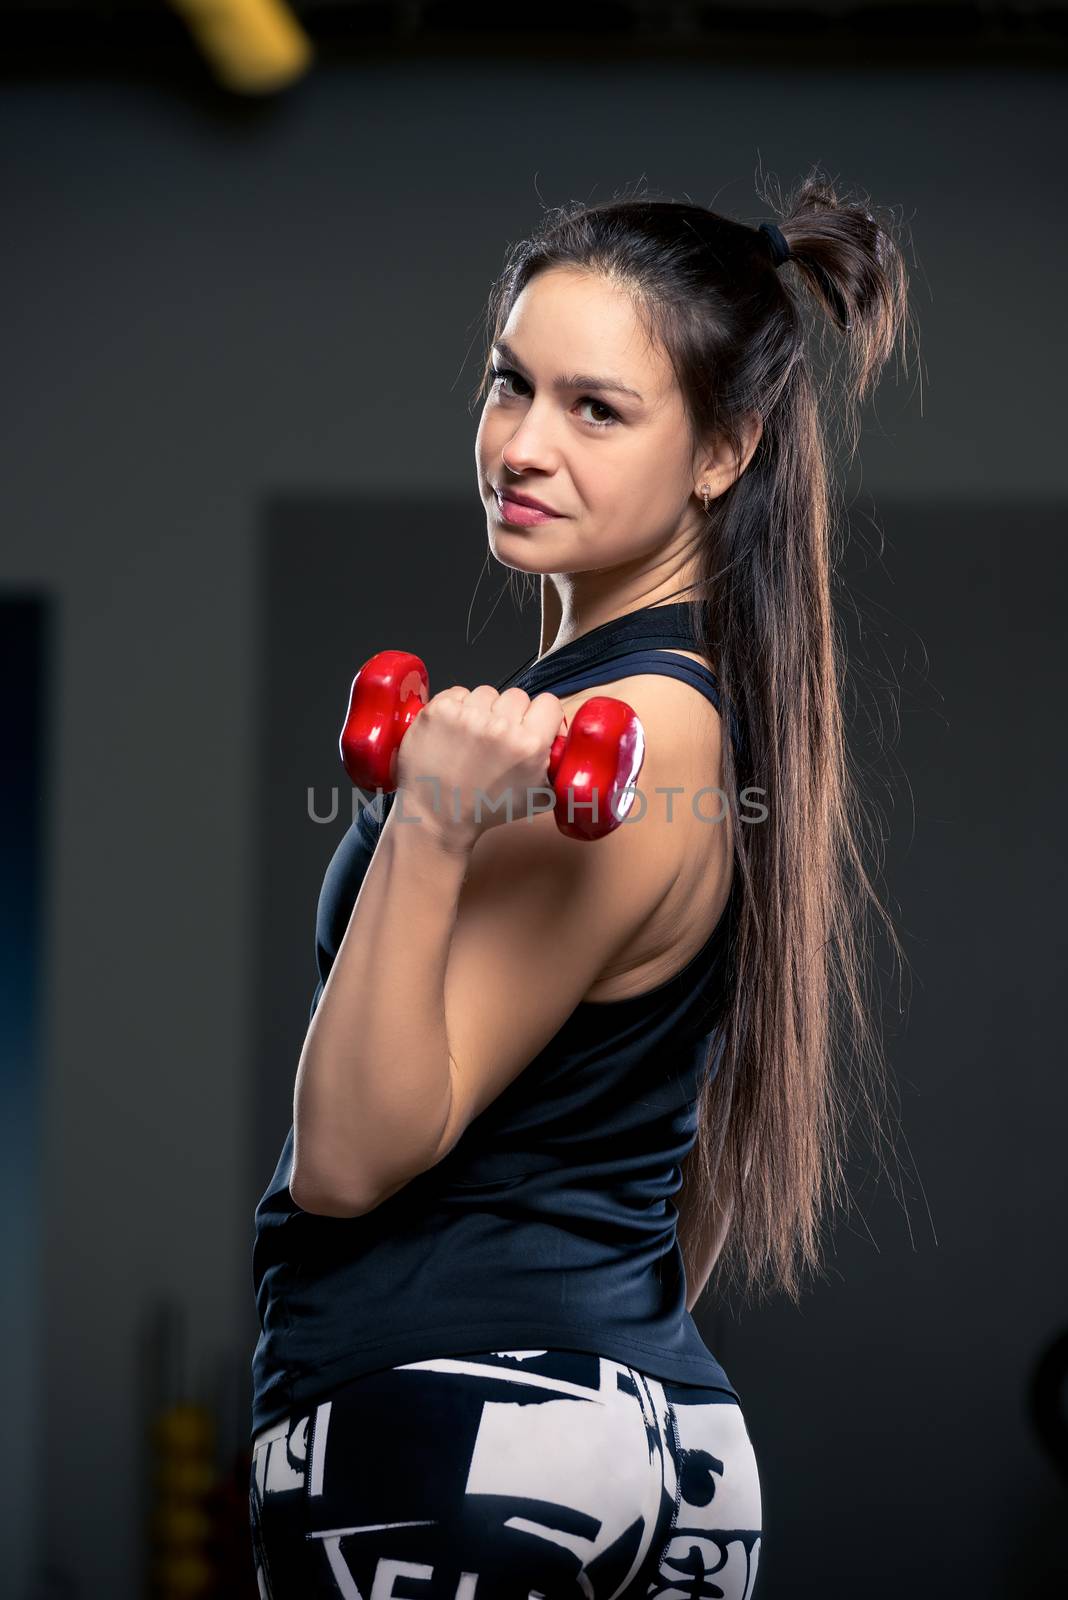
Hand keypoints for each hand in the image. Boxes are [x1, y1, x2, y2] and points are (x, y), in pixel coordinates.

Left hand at [393, 683, 566, 851]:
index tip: (530, 725)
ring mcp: (466, 716)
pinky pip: (457, 693)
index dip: (540, 715)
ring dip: (482, 710)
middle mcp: (499, 726)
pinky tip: (454, 733)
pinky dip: (457, 708)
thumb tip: (566, 744)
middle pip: (517, 695)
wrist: (439, 817)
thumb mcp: (538, 796)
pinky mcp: (438, 711)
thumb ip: (557, 767)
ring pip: (486, 692)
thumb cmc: (485, 809)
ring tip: (472, 738)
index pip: (548, 702)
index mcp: (528, 745)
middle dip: (510, 714)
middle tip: (497, 739)